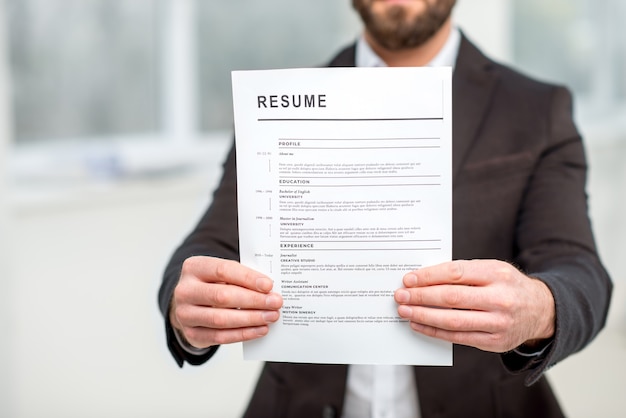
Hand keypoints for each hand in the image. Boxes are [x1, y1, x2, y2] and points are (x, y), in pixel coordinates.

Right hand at [170, 256, 282, 348]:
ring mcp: (185, 314)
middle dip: (253, 300)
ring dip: (251, 319)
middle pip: (222, 296)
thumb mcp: (222, 274)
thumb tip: (269, 289)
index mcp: (194, 267)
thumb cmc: (213, 284)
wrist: (191, 304)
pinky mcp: (191, 334)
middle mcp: (185, 290)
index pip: (223, 270)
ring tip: (271, 316)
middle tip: (275, 303)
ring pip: (221, 319)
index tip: (269, 285)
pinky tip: (260, 329)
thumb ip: (241, 277)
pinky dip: (243, 334)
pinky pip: (220, 337)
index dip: (248, 278)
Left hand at [394, 259, 554, 352]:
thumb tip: (422, 278)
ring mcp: (499, 323)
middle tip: (400, 295)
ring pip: (453, 320)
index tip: (409, 279)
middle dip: (421, 297)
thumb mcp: (491, 269)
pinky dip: (435, 331)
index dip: (429, 277)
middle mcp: (500, 298)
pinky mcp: (495, 342)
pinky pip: (458, 337)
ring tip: (405, 311)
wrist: (541, 310)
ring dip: (424, 316)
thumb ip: (462, 272)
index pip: (456, 274)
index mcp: (497, 274)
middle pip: (452, 298)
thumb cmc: (506, 285)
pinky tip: (419, 324)